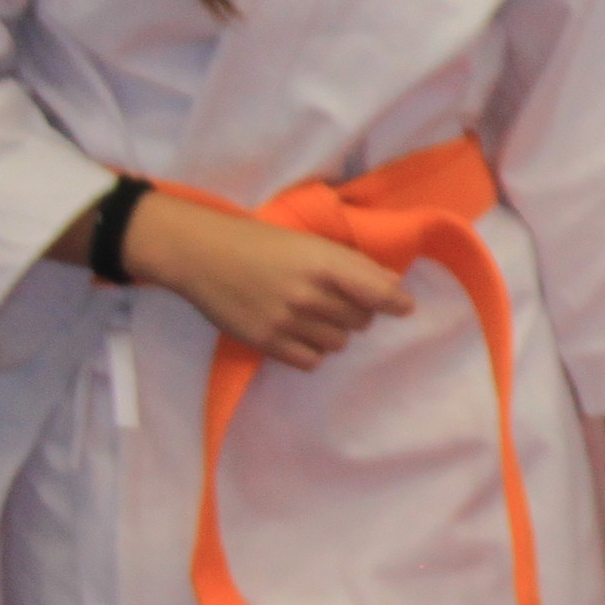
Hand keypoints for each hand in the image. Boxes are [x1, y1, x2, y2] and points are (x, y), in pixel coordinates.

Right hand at [122, 192, 418, 371]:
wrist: (201, 255)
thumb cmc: (259, 242)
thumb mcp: (309, 242)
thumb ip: (351, 264)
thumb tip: (393, 284)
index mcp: (324, 262)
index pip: (379, 293)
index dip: (396, 303)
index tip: (402, 307)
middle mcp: (310, 295)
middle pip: (361, 321)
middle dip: (355, 312)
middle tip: (332, 298)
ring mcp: (288, 322)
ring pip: (339, 343)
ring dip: (333, 332)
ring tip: (309, 314)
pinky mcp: (268, 343)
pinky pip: (311, 361)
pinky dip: (311, 350)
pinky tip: (297, 332)